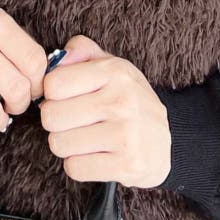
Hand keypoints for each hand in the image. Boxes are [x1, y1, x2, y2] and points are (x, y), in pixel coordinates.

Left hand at [39, 34, 171, 187]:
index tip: (66, 98)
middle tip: (74, 121)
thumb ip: (83, 51)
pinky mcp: (127, 165)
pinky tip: (96, 155)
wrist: (168, 140)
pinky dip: (79, 165)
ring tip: (86, 138)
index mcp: (115, 72)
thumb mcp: (111, 67)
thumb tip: (59, 57)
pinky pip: (75, 168)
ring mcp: (126, 134)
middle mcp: (122, 101)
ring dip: (67, 145)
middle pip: (51, 116)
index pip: (54, 84)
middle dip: (56, 122)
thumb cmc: (128, 101)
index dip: (52, 93)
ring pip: (59, 144)